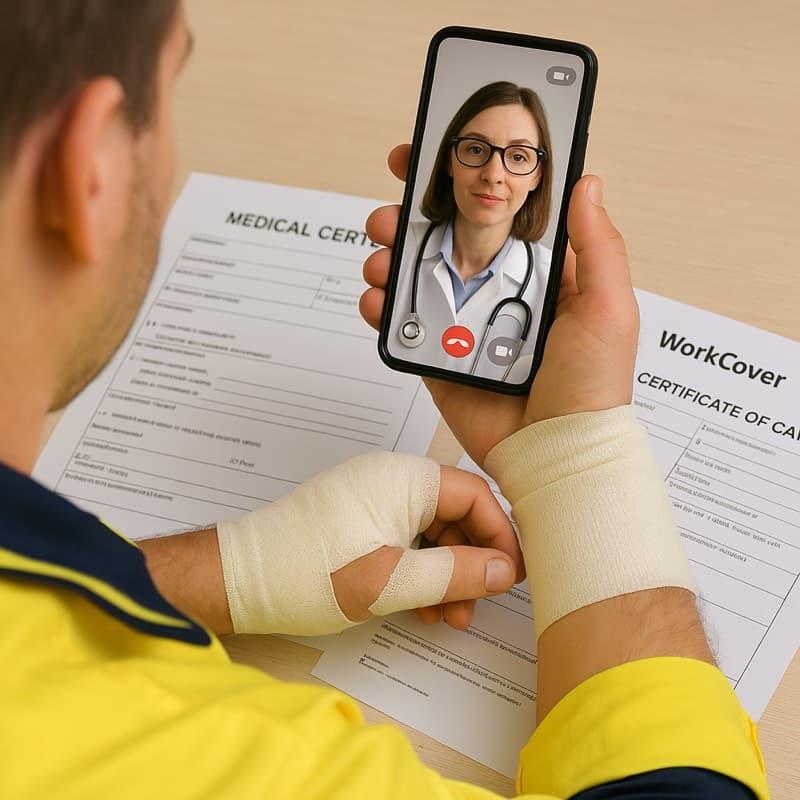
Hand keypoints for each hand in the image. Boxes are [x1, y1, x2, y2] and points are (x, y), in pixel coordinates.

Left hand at [216, 451, 524, 634]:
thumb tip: (505, 571)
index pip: (475, 495)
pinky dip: (417, 571)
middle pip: (455, 515)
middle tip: (473, 607)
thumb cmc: (308, 573)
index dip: (498, 537)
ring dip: (444, 574)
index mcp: (403, 477)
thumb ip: (455, 573)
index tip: (508, 578)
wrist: (240, 581)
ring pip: (430, 532)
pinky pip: (404, 539)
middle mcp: (391, 478)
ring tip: (446, 617)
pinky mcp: (358, 517)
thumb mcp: (390, 581)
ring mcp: (372, 497)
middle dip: (469, 564)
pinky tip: (418, 606)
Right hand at [361, 145, 638, 466]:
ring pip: (417, 275)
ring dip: (390, 257)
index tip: (435, 154)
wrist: (556, 452)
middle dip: (412, 217)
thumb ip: (596, 246)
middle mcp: (499, 290)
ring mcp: (466, 323)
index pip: (498, 211)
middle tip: (392, 211)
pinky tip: (376, 299)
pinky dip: (381, 308)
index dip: (466, 181)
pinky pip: (404, 323)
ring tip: (381, 255)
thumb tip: (587, 181)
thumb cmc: (593, 386)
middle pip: (446, 239)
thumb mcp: (607, 307)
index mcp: (539, 271)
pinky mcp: (440, 355)